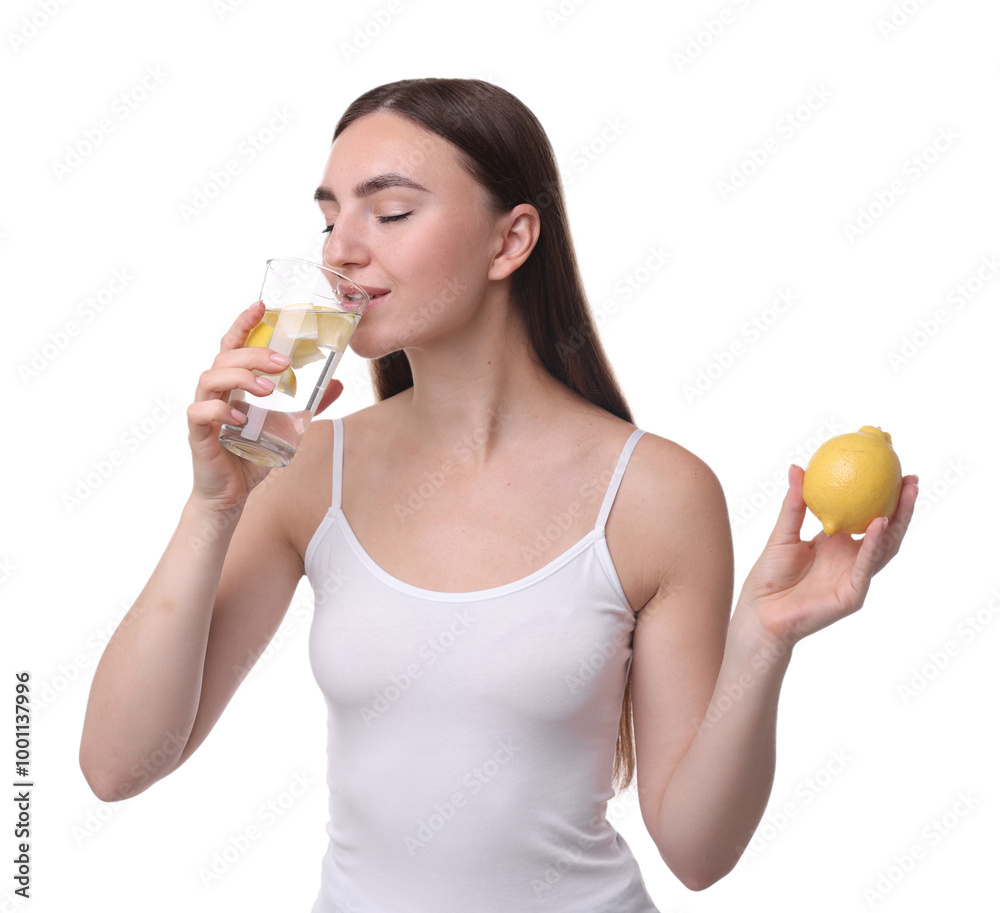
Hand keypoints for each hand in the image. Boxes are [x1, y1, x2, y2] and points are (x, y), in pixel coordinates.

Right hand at [185, 300, 343, 510]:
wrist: (231, 494)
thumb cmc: (250, 455)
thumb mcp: (287, 426)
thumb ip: (309, 405)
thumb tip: (336, 384)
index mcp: (233, 385)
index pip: (233, 345)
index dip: (244, 323)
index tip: (261, 305)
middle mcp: (215, 392)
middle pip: (225, 357)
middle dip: (255, 354)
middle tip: (284, 363)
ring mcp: (204, 411)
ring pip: (210, 378)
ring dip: (240, 377)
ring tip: (268, 389)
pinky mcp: (198, 434)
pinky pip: (200, 412)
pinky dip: (221, 410)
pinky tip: (242, 418)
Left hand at [737, 464, 918, 648]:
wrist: (760, 613)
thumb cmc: (769, 576)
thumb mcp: (783, 533)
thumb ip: (794, 503)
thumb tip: (797, 467)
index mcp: (836, 544)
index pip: (866, 517)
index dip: (881, 497)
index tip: (890, 469)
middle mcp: (850, 559)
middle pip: (885, 530)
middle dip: (902, 506)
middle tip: (911, 479)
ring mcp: (854, 577)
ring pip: (885, 548)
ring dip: (898, 522)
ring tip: (907, 495)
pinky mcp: (852, 594)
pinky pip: (866, 566)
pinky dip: (875, 545)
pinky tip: (881, 524)